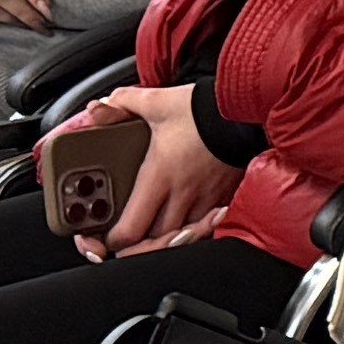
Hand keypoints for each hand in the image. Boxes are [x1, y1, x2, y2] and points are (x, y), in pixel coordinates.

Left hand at [95, 84, 236, 254]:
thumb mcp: (157, 101)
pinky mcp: (223, 195)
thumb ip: (123, 103)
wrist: (246, 111)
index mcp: (158, 177)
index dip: (115, 240)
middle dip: (141, 241)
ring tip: (158, 226)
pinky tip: (188, 216)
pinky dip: (195, 225)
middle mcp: (181, 194)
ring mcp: (205, 198)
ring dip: (169, 235)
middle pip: (155, 240)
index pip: (131, 230)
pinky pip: (207, 223)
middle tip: (130, 233)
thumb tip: (98, 108)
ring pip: (182, 235)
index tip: (107, 235)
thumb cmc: (204, 109)